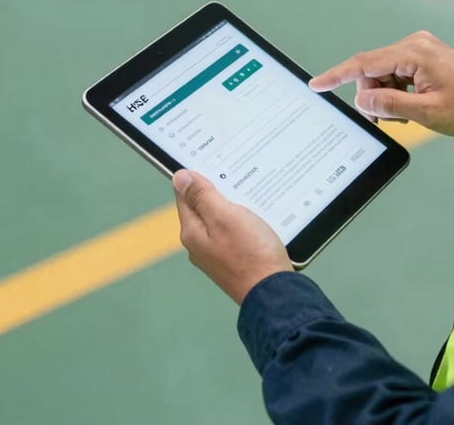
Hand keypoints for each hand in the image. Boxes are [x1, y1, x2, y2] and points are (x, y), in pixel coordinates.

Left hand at [172, 170, 292, 304]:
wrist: (274, 291)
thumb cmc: (251, 254)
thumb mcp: (225, 217)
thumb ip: (202, 197)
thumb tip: (180, 177)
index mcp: (192, 232)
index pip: (184, 195)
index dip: (196, 176)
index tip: (212, 161)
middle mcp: (199, 244)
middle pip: (202, 206)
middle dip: (216, 189)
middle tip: (234, 172)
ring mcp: (216, 253)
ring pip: (219, 218)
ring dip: (231, 204)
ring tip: (248, 191)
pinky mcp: (233, 258)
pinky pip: (232, 231)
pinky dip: (241, 219)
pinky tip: (255, 214)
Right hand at [309, 31, 453, 136]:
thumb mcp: (426, 113)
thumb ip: (389, 105)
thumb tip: (362, 99)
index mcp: (414, 52)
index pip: (364, 63)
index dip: (337, 75)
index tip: (317, 84)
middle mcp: (415, 44)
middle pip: (373, 69)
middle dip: (374, 95)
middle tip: (391, 120)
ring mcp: (421, 48)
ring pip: (384, 73)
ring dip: (388, 96)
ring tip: (407, 115)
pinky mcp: (425, 56)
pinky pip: (397, 73)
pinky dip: (398, 91)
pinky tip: (411, 105)